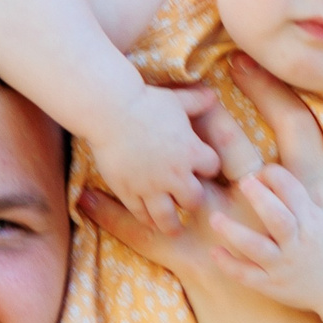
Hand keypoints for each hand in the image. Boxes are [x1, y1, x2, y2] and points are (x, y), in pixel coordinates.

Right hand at [85, 83, 222, 231]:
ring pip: (168, 217)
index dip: (207, 167)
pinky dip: (146, 219)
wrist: (110, 111)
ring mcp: (151, 186)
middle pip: (194, 200)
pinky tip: (148, 220)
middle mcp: (175, 174)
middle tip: (187, 199)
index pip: (212, 167)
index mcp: (191, 152)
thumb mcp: (176, 100)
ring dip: (172, 224)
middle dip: (192, 199)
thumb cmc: (145, 102)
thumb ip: (196, 101)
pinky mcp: (129, 192)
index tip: (200, 167)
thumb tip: (212, 94)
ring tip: (173, 228)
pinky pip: (141, 214)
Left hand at [210, 168, 322, 315]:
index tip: (262, 173)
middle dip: (259, 198)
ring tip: (215, 218)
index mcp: (312, 221)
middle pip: (276, 217)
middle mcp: (297, 242)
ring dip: (233, 232)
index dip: (276, 176)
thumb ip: (310, 199)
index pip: (293, 191)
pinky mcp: (273, 286)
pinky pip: (247, 276)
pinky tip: (215, 251)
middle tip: (243, 182)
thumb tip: (293, 177)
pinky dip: (229, 264)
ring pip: (256, 247)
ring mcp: (284, 265)